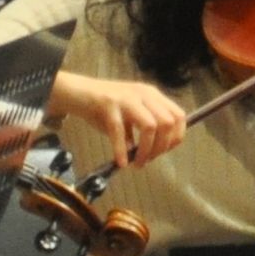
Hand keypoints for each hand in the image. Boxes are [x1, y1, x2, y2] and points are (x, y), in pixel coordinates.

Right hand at [56, 74, 189, 170]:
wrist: (76, 92)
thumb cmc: (103, 106)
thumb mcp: (129, 115)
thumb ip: (141, 130)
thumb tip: (149, 154)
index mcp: (152, 95)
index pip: (178, 116)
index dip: (176, 136)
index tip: (164, 151)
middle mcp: (143, 94)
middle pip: (168, 122)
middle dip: (161, 146)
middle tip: (148, 160)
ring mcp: (126, 98)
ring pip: (150, 126)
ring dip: (146, 150)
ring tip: (137, 163)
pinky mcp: (108, 104)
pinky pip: (119, 131)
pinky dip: (122, 150)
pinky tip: (121, 162)